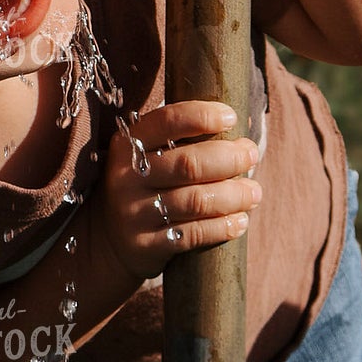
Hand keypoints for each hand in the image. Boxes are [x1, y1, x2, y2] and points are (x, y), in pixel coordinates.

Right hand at [92, 101, 261, 281]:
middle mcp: (127, 177)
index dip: (202, 116)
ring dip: (234, 195)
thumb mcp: (144, 158)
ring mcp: (134, 213)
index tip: (231, 118)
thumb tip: (235, 134)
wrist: (107, 239)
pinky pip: (194, 234)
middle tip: (250, 156)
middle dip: (229, 158)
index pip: (167, 121)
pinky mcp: (146, 245)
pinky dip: (223, 227)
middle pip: (189, 164)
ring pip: (196, 201)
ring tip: (253, 192)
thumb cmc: (142, 187)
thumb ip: (178, 143)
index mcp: (127, 146)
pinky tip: (240, 221)